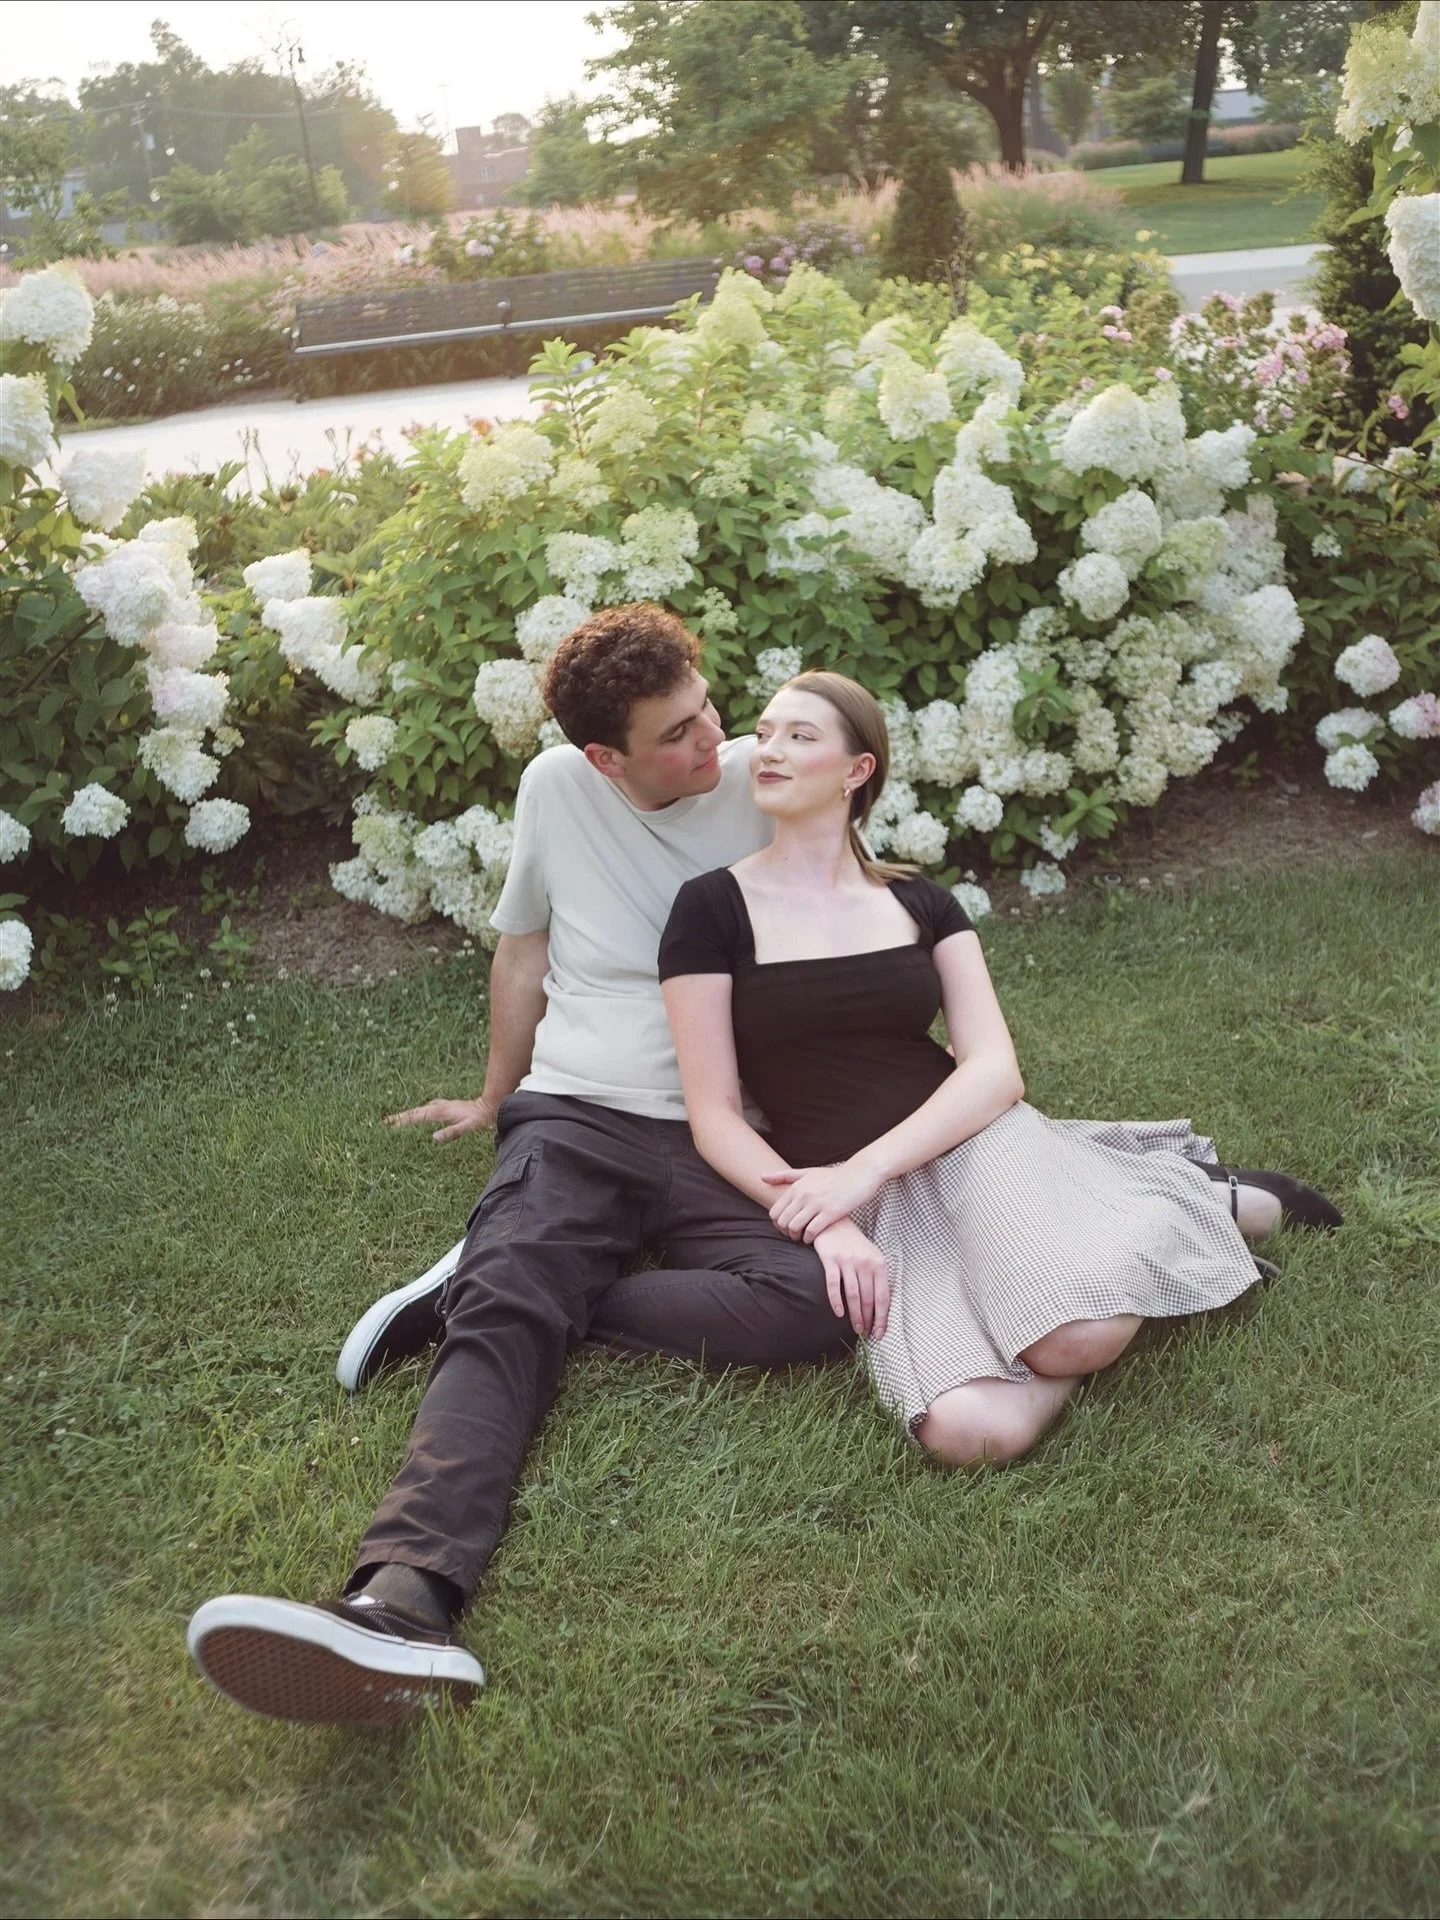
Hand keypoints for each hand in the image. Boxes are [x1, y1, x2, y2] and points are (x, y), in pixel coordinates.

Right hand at [385, 1094, 499, 1143]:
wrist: (491, 1105)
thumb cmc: (479, 1119)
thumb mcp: (467, 1128)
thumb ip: (451, 1132)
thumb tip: (434, 1138)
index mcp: (440, 1113)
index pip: (415, 1117)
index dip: (401, 1121)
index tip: (386, 1125)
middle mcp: (439, 1107)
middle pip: (414, 1112)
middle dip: (399, 1117)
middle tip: (384, 1122)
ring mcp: (443, 1106)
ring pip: (420, 1110)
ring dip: (408, 1114)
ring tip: (397, 1119)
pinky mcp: (448, 1107)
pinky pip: (428, 1109)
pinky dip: (420, 1112)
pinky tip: (421, 1114)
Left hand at [762, 1158, 883, 1242]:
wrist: (859, 1175)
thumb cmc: (833, 1176)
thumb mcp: (808, 1172)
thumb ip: (784, 1176)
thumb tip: (761, 1177)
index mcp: (796, 1186)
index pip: (775, 1212)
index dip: (777, 1224)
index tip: (786, 1228)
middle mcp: (804, 1194)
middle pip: (782, 1222)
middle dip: (785, 1233)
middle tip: (794, 1235)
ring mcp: (816, 1203)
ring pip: (794, 1228)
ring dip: (796, 1237)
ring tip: (802, 1238)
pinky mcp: (830, 1212)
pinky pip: (811, 1231)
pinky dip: (809, 1239)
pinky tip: (812, 1238)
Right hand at [812, 1218, 889, 1340]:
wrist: (833, 1223)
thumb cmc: (853, 1244)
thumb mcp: (871, 1257)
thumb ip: (876, 1277)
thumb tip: (878, 1307)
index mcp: (879, 1263)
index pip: (883, 1296)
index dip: (882, 1317)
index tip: (879, 1333)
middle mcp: (865, 1262)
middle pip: (868, 1298)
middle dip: (868, 1320)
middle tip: (865, 1334)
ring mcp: (848, 1261)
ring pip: (853, 1295)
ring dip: (855, 1316)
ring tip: (856, 1329)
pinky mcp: (831, 1259)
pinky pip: (834, 1285)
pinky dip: (836, 1301)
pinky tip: (839, 1313)